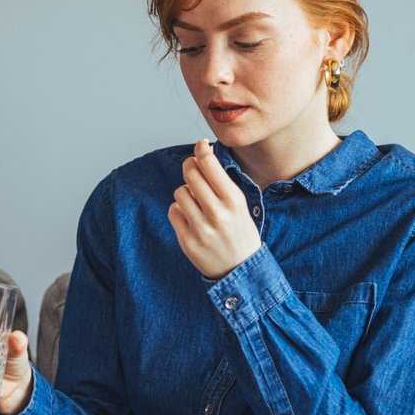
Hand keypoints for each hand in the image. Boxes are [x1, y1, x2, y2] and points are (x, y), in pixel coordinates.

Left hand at [168, 139, 261, 278]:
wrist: (241, 269)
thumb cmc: (240, 233)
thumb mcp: (239, 205)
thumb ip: (221, 183)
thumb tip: (200, 156)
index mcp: (234, 200)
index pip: (209, 164)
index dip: (201, 149)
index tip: (200, 145)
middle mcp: (217, 213)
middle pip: (190, 173)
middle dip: (190, 167)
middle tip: (193, 170)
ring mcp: (201, 228)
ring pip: (180, 192)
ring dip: (185, 193)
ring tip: (196, 202)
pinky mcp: (187, 241)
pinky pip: (173, 212)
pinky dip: (179, 211)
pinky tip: (191, 218)